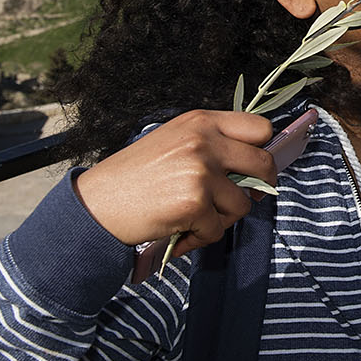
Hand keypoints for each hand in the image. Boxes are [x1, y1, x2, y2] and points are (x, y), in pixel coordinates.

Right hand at [73, 109, 275, 256]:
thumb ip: (210, 145)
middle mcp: (204, 140)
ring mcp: (201, 170)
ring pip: (243, 203)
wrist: (95, 204)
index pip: (259, 127)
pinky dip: (200, 239)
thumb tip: (253, 168)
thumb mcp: (173, 142)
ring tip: (193, 219)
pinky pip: (217, 230)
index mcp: (200, 121)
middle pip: (264, 163)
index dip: (263, 150)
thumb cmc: (132, 178)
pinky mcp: (195, 202)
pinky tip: (178, 233)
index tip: (254, 168)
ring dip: (221, 219)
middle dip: (258, 188)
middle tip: (240, 200)